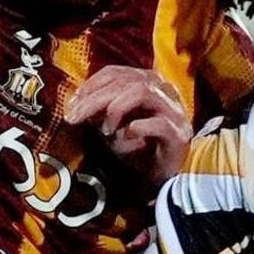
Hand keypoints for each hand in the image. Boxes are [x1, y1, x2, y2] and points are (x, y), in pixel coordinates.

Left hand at [67, 65, 189, 183]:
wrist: (163, 179)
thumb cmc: (139, 150)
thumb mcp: (113, 127)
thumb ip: (100, 111)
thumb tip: (76, 103)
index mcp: (150, 84)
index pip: (117, 73)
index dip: (92, 84)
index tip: (73, 103)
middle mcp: (165, 91)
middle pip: (127, 81)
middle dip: (95, 98)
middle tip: (75, 117)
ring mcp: (175, 112)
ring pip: (143, 92)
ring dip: (116, 108)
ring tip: (104, 130)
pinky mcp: (179, 135)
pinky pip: (159, 124)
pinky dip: (138, 128)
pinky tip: (126, 137)